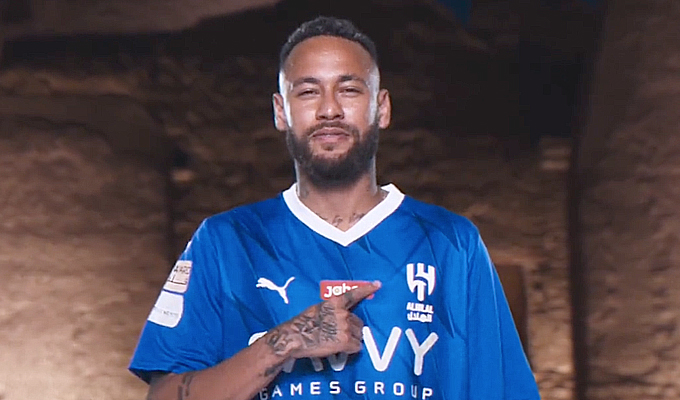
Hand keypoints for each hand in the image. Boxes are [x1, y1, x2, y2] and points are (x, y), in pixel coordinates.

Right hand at [264, 281, 380, 359]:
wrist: (295, 337)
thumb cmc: (303, 324)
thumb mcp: (318, 309)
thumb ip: (333, 309)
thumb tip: (342, 314)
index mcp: (335, 302)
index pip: (354, 294)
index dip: (367, 289)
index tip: (377, 284)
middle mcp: (343, 312)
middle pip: (359, 322)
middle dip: (352, 329)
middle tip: (339, 334)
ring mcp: (345, 327)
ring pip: (359, 336)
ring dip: (351, 340)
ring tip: (336, 342)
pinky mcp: (346, 341)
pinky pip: (357, 347)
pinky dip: (350, 350)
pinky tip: (340, 349)